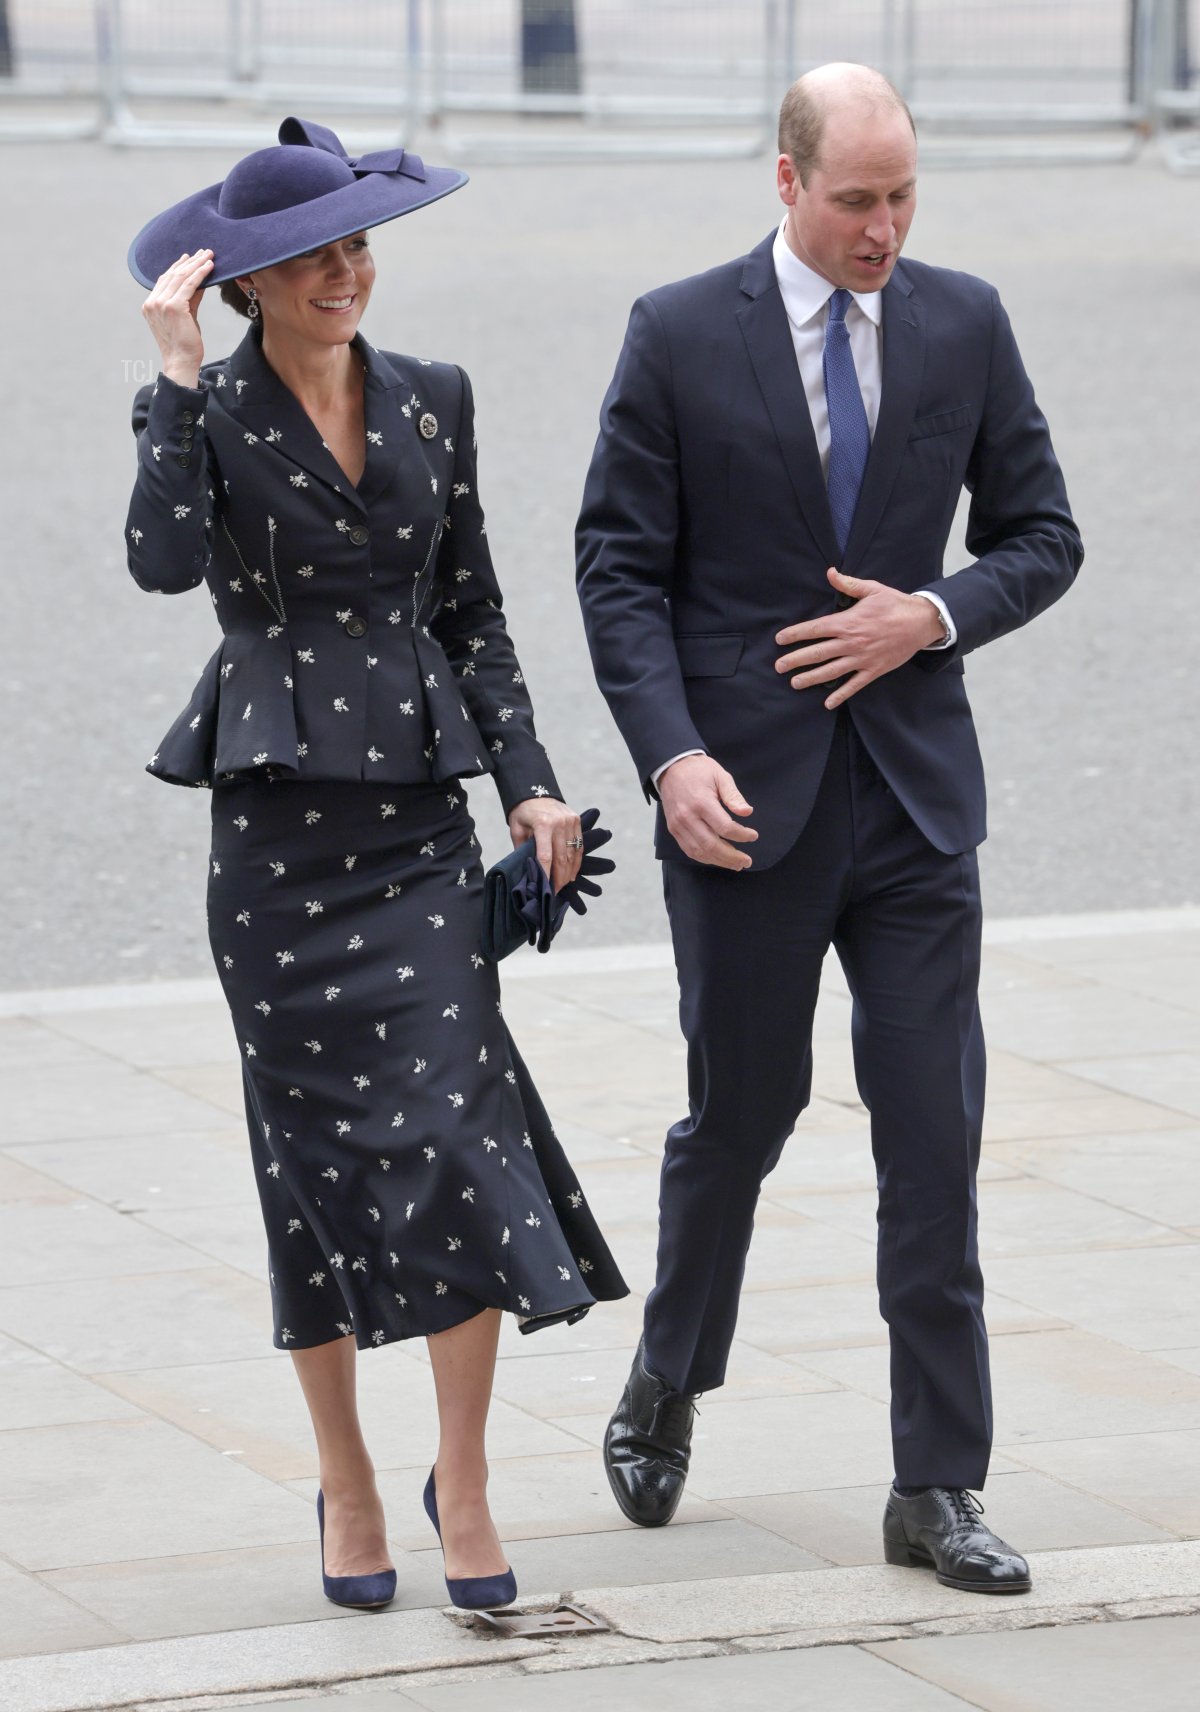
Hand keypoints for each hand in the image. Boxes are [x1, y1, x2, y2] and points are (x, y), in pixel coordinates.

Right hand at [141, 249, 213, 386]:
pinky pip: (189, 285)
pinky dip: (200, 274)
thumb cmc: (185, 343)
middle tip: (203, 251)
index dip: (178, 266)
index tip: (189, 257)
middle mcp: (153, 302)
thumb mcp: (185, 316)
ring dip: (196, 264)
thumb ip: (189, 299)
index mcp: (150, 304)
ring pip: (181, 277)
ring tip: (208, 255)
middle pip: (173, 275)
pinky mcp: (174, 306)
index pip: (164, 279)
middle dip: (190, 262)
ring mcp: (161, 303)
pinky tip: (209, 266)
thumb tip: (200, 282)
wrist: (182, 361)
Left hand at [508, 798, 582, 891]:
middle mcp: (559, 823)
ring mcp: (570, 821)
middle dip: (559, 878)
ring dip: (568, 872)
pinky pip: (579, 846)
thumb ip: (522, 849)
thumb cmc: (522, 812)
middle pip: (562, 858)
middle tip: (554, 891)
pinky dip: (576, 862)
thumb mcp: (516, 830)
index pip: (546, 856)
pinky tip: (572, 874)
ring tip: (563, 885)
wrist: (535, 791)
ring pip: (572, 854)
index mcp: (543, 824)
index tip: (545, 888)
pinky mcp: (577, 820)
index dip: (546, 874)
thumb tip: (527, 871)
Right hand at [658, 754, 756, 870]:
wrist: (671, 767)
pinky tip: (717, 859)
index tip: (753, 835)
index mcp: (702, 802)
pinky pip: (689, 850)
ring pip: (699, 852)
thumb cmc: (699, 771)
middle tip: (747, 861)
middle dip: (732, 856)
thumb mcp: (720, 776)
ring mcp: (678, 825)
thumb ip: (734, 796)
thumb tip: (747, 812)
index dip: (742, 835)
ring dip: (719, 861)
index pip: (725, 828)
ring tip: (736, 864)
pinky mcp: (673, 829)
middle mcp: (688, 817)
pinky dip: (704, 858)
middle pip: (712, 845)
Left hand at [775, 568, 945, 709]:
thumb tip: (830, 572)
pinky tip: (827, 703)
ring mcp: (862, 658)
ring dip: (811, 678)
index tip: (780, 639)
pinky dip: (841, 694)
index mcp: (848, 622)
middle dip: (795, 660)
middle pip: (817, 652)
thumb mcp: (872, 589)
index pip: (815, 629)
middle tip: (778, 666)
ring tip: (794, 683)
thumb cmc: (895, 604)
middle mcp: (851, 642)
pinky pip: (854, 685)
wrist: (921, 622)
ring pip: (831, 671)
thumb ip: (848, 584)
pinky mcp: (874, 670)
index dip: (795, 634)